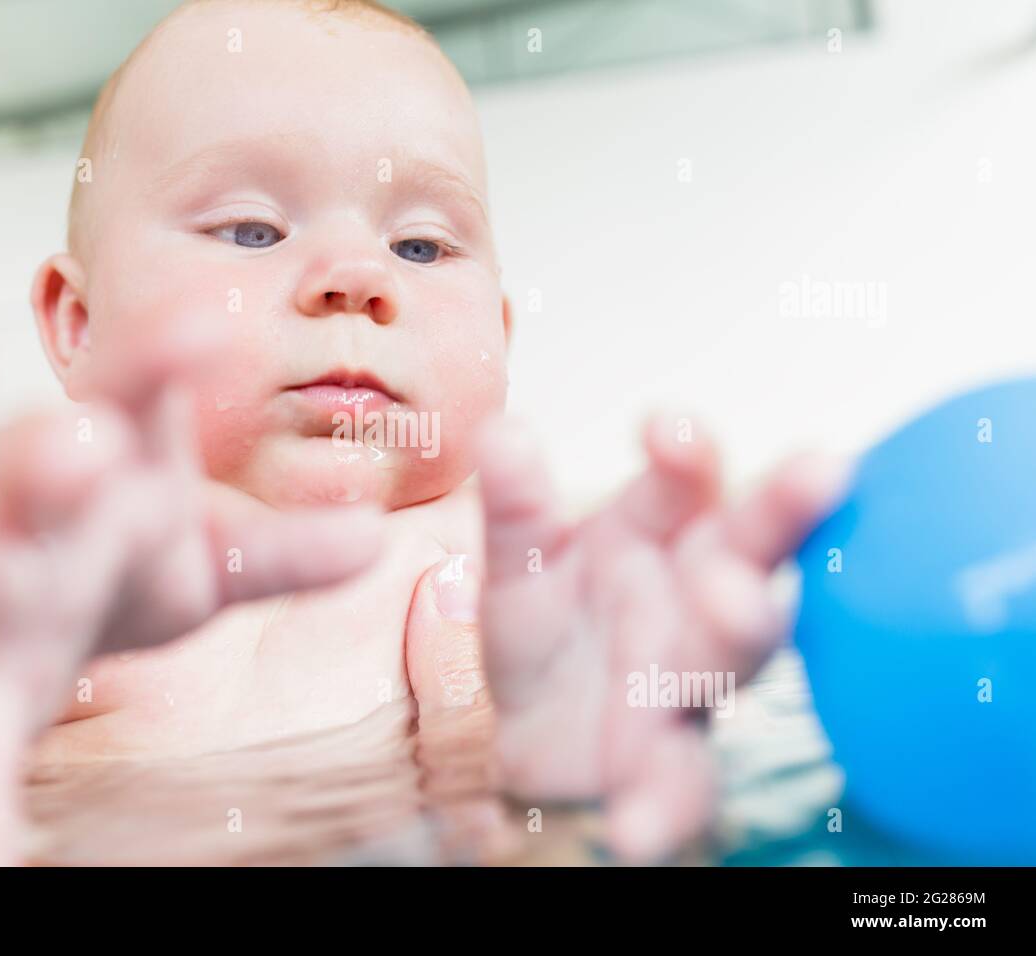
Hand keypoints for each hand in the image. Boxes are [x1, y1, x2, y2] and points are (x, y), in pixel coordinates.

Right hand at [0, 384, 382, 864]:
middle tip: (82, 445)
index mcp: (108, 472)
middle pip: (38, 473)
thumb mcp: (192, 550)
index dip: (161, 361)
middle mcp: (36, 517)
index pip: (131, 401)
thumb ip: (278, 551)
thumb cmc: (96, 555)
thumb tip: (374, 538)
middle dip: (56, 456)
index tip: (197, 321)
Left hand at [474, 414, 844, 861]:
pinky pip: (680, 786)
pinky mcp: (669, 766)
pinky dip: (664, 808)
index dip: (685, 451)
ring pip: (731, 652)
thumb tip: (501, 429)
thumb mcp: (519, 560)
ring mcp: (690, 682)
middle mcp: (694, 597)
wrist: (533, 729)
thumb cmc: (549, 620)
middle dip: (777, 510)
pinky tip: (637, 828)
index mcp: (656, 534)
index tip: (666, 424)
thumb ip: (514, 505)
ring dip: (741, 627)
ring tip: (735, 609)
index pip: (684, 480)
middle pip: (747, 547)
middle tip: (816, 470)